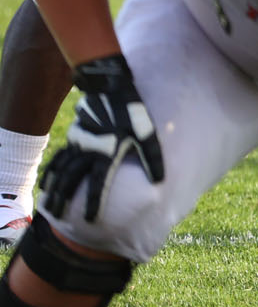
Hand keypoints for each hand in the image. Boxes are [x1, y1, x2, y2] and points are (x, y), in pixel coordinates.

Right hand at [40, 54, 163, 221]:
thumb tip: (159, 180)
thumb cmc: (132, 110)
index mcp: (106, 153)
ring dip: (55, 188)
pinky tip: (49, 181)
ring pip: (62, 170)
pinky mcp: (74, 135)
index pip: (99, 184)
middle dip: (66, 199)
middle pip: (72, 180)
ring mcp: (77, 143)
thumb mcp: (147, 133)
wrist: (109, 86)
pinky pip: (60, 157)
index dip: (95, 203)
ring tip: (50, 205)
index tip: (90, 220)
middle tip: (60, 216)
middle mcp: (88, 151)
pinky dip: (53, 170)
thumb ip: (152, 158)